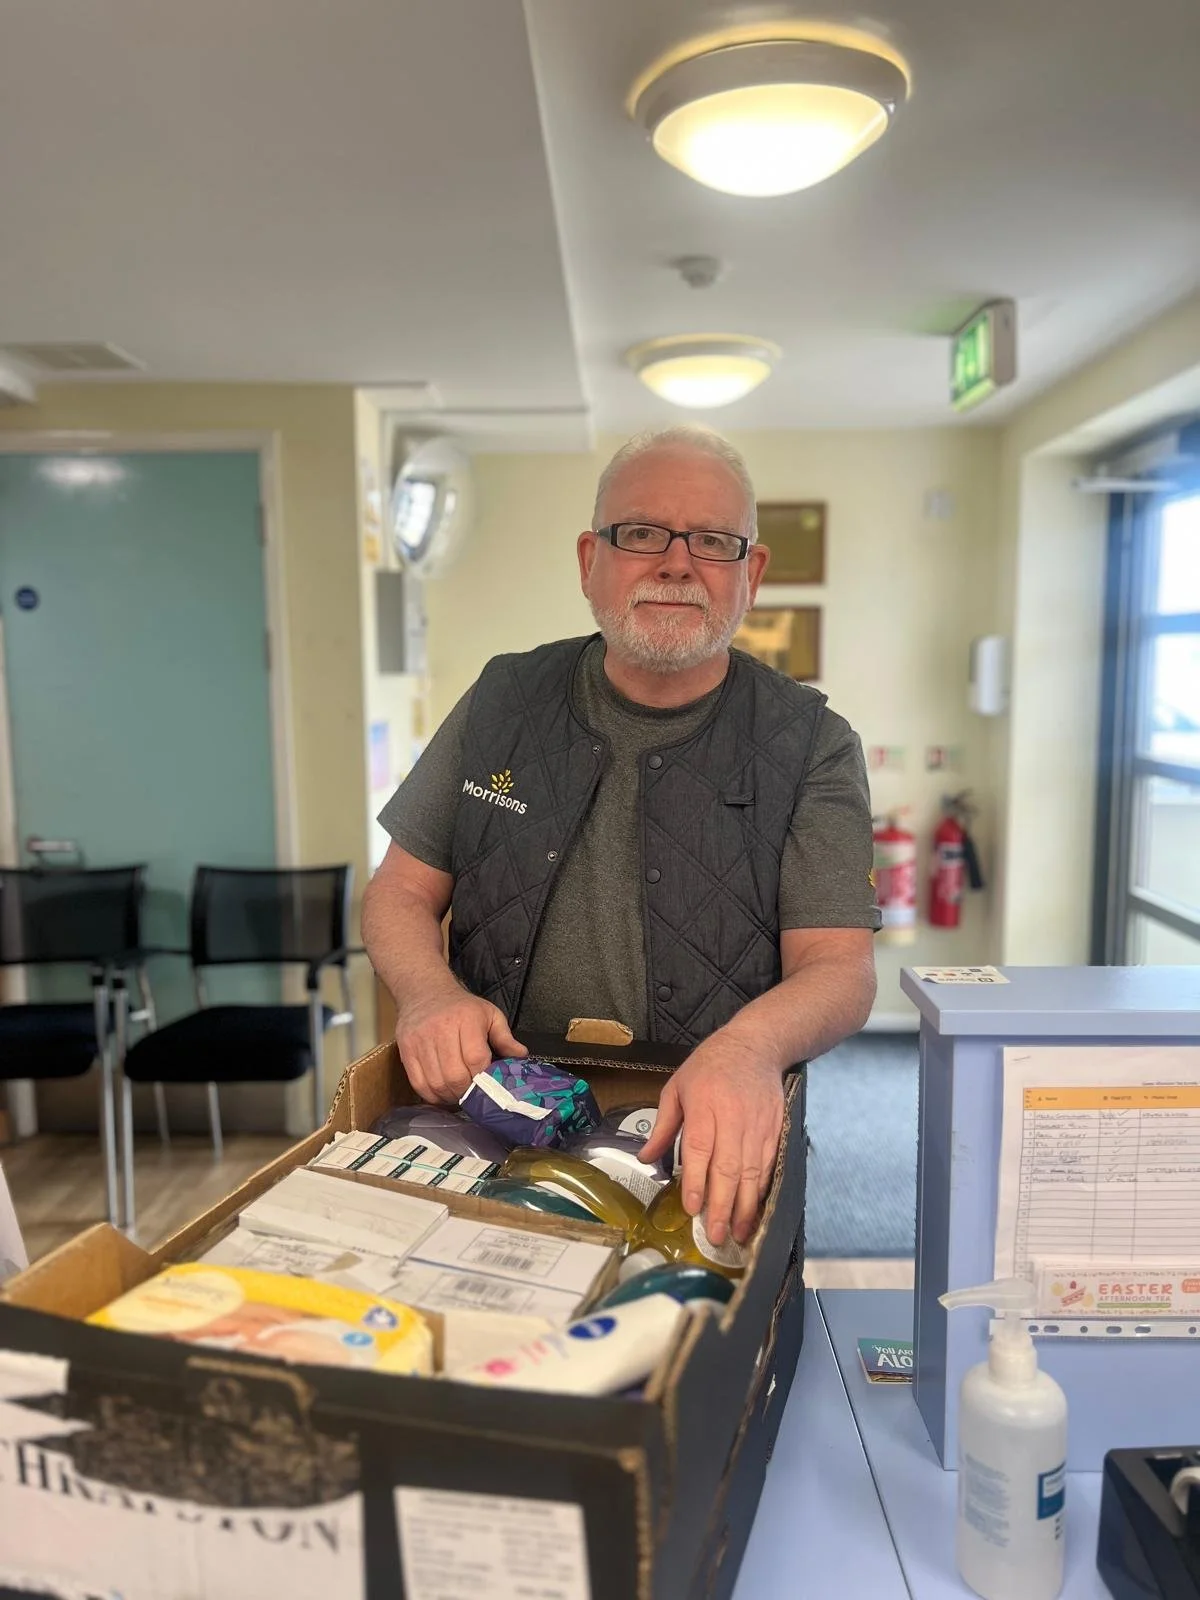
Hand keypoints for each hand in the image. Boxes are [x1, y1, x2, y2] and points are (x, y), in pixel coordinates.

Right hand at [395, 985, 524, 1104]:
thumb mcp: (489, 1014)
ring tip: (458, 1094)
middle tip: (473, 1094)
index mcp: (466, 1020)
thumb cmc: (462, 1006)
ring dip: (450, 1096)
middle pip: (455, 1076)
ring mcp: (420, 1041)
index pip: (476, 1059)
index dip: (482, 1078)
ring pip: (436, 1083)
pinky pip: (418, 1083)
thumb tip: (521, 1056)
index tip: (487, 1083)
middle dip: (467, 1092)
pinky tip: (441, 1093)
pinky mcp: (406, 1050)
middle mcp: (441, 1031)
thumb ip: (505, 1037)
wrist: (424, 990)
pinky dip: (431, 1095)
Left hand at [639, 1036, 783, 1246]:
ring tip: (736, 1233)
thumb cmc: (710, 1066)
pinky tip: (755, 1211)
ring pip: (752, 1172)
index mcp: (704, 1105)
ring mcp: (757, 1126)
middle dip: (721, 1205)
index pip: (700, 1148)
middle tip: (714, 1236)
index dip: (697, 1181)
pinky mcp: (775, 1130)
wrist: (756, 1045)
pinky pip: (769, 1166)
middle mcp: (733, 1118)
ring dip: (745, 1206)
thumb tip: (646, 1159)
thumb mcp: (677, 1087)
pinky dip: (762, 1191)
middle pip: (728, 1167)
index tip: (692, 1209)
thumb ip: (662, 1126)